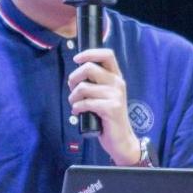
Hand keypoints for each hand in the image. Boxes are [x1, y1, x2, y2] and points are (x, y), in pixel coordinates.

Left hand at [68, 48, 140, 165]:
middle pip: (89, 68)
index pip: (107, 54)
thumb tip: (75, 73)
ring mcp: (115, 96)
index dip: (89, 53)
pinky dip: (77, 107)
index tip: (76, 59)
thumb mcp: (105, 95)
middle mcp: (118, 83)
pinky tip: (77, 112)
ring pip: (83, 87)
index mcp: (116, 77)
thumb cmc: (108, 117)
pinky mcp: (111, 108)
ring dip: (73, 97)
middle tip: (72, 89)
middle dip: (74, 78)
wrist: (120, 139)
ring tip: (75, 104)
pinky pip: (85, 102)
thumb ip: (95, 83)